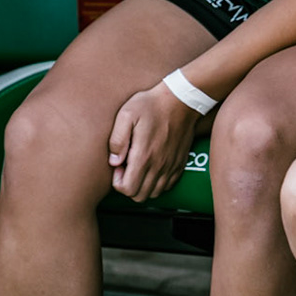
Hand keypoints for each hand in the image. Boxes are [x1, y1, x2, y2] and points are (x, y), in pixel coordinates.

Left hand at [108, 80, 201, 201]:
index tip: (119, 166)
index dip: (118, 182)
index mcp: (144, 156)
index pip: (128, 189)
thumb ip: (117, 140)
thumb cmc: (152, 105)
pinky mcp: (179, 163)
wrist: (181, 100)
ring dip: (143, 186)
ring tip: (139, 168)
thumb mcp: (126, 115)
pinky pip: (167, 186)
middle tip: (127, 167)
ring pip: (154, 193)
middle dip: (129, 186)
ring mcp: (171, 166)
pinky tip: (152, 168)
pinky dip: (157, 183)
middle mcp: (159, 165)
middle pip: (140, 195)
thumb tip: (114, 161)